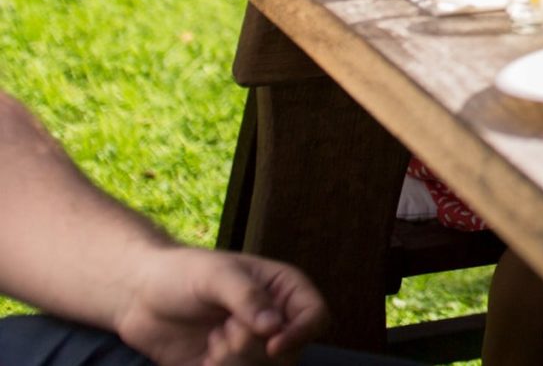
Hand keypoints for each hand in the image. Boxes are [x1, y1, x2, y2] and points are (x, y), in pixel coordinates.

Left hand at [112, 245, 325, 365]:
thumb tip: (274, 327)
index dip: (301, 334)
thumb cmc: (182, 273)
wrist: (139, 297)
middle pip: (289, 354)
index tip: (273, 345)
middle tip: (223, 327)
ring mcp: (251, 348)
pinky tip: (203, 358)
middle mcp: (274, 322)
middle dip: (251, 347)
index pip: (315, 317)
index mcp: (283, 291)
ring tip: (211, 339)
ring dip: (232, 362)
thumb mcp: (216, 276)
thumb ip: (246, 297)